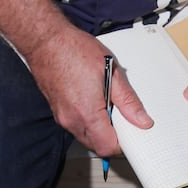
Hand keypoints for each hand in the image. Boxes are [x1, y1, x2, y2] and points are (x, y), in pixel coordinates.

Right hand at [25, 26, 152, 156]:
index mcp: (87, 113)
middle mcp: (71, 119)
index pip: (108, 147)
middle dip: (110, 136)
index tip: (129, 131)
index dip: (122, 143)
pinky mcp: (56, 110)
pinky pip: (75, 125)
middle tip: (119, 115)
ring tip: (104, 102)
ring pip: (85, 136)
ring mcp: (61, 116)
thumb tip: (142, 120)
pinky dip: (86, 120)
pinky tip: (91, 98)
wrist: (45, 40)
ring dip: (98, 128)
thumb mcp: (110, 71)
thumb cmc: (73, 49)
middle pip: (96, 145)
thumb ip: (128, 100)